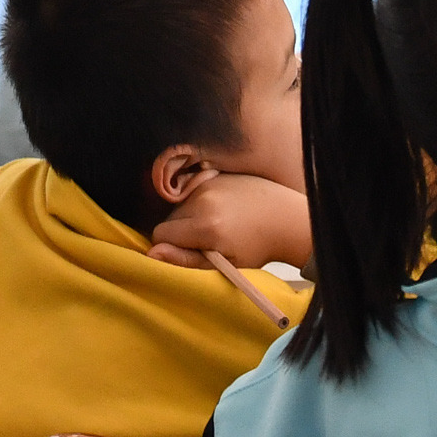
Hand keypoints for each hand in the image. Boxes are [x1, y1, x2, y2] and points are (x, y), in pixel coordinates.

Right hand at [147, 169, 313, 271]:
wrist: (285, 218)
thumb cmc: (257, 247)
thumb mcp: (224, 262)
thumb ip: (184, 260)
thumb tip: (152, 254)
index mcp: (205, 226)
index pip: (161, 234)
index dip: (171, 247)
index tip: (190, 253)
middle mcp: (203, 199)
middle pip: (169, 218)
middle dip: (181, 232)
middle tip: (209, 242)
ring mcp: (209, 183)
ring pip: (180, 205)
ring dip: (190, 217)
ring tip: (218, 226)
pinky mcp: (215, 175)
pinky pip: (193, 191)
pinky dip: (201, 202)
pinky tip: (222, 210)